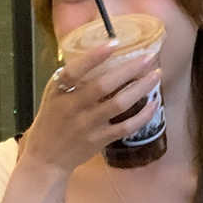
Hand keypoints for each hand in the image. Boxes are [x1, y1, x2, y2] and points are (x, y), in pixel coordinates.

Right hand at [19, 41, 161, 177]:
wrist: (46, 159)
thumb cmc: (50, 123)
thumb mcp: (52, 96)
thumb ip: (71, 79)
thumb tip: (98, 55)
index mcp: (58, 92)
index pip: (75, 70)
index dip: (94, 56)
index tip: (114, 42)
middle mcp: (73, 107)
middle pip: (104, 85)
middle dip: (129, 69)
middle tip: (149, 57)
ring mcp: (87, 125)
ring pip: (119, 104)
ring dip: (140, 88)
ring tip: (156, 75)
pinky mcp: (99, 140)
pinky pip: (125, 127)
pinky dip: (142, 115)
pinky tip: (153, 104)